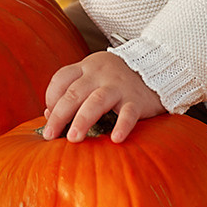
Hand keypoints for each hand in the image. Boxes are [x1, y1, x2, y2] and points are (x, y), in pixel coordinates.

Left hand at [42, 51, 163, 142]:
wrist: (157, 67)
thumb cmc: (118, 78)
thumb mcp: (93, 77)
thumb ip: (73, 90)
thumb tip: (49, 113)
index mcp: (87, 67)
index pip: (61, 79)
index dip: (50, 98)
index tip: (48, 116)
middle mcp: (100, 74)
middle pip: (74, 93)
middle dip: (59, 115)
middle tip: (50, 135)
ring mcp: (119, 85)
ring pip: (96, 101)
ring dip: (82, 120)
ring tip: (74, 138)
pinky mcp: (137, 99)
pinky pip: (128, 113)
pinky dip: (122, 125)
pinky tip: (116, 139)